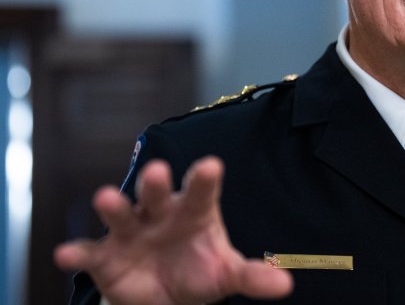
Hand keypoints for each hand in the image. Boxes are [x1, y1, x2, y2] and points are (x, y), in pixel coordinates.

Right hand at [54, 156, 292, 304]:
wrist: (167, 296)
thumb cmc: (199, 269)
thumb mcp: (227, 274)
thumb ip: (252, 276)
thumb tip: (286, 285)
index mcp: (194, 210)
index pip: (201, 191)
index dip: (205, 179)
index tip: (211, 166)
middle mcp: (160, 213)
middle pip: (157, 194)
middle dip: (155, 183)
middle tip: (157, 171)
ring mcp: (132, 232)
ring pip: (122, 214)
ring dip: (114, 206)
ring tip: (106, 198)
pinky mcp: (106, 257)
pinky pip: (90, 252)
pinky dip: (77, 253)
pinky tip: (65, 254)